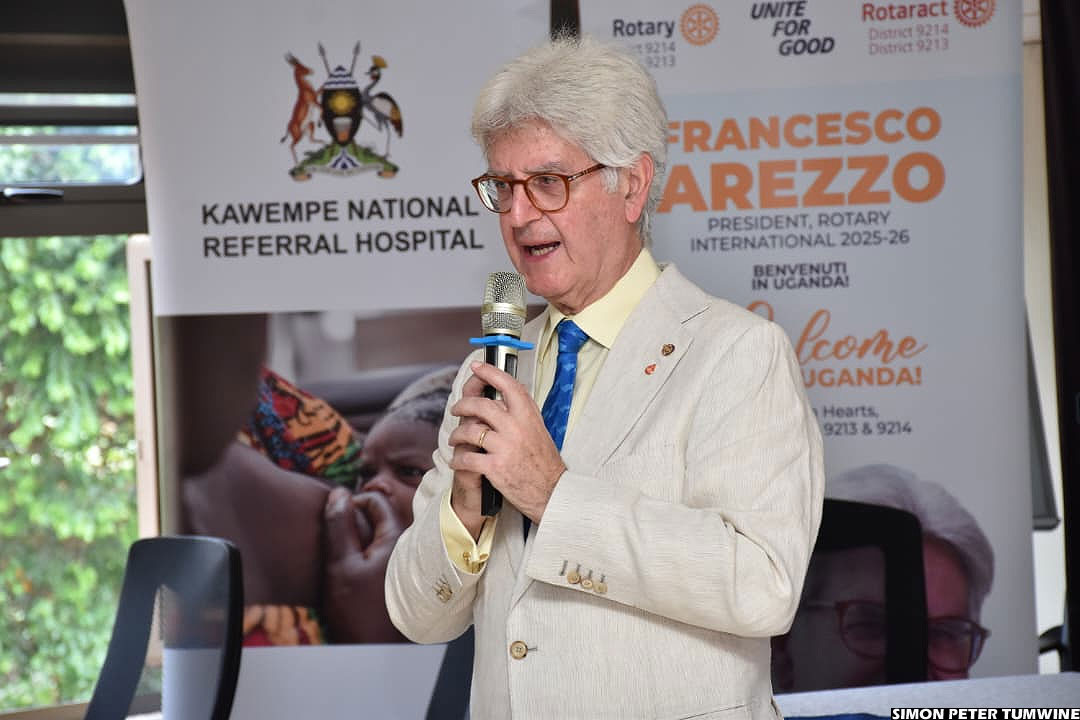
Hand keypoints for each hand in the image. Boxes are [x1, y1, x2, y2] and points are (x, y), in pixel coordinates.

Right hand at [322, 487, 404, 642]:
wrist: (373, 652)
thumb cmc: (357, 611)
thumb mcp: (340, 564)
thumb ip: (338, 525)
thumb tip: (338, 493)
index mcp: (396, 537)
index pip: (375, 501)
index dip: (351, 504)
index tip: (333, 518)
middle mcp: (407, 547)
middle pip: (380, 519)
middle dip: (356, 523)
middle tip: (336, 540)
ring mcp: (406, 564)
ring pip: (381, 538)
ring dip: (361, 541)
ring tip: (343, 559)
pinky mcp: (402, 579)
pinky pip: (384, 556)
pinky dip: (369, 557)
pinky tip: (355, 575)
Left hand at [448, 361, 565, 523]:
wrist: (552, 492)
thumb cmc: (545, 463)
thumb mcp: (539, 429)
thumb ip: (522, 412)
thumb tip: (506, 394)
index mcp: (528, 416)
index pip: (508, 385)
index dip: (490, 372)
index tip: (478, 367)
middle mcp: (516, 427)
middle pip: (481, 405)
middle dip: (463, 405)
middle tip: (457, 408)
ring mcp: (504, 447)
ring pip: (469, 431)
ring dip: (457, 434)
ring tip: (455, 438)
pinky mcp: (495, 467)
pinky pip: (466, 458)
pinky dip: (458, 460)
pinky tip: (457, 461)